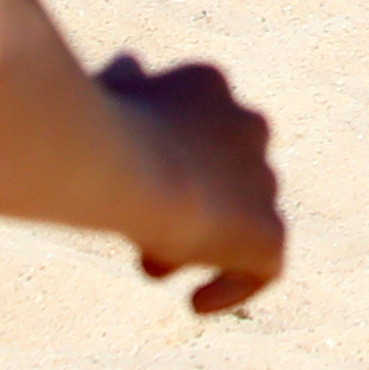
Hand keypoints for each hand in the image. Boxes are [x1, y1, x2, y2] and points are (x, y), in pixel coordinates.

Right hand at [104, 54, 285, 314]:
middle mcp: (247, 126)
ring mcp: (262, 181)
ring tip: (155, 262)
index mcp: (207, 86)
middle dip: (191, 199)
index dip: (167, 157)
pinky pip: (264, 267)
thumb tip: (128, 66)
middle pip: (226, 171)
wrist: (125, 165)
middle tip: (145, 228)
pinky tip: (197, 303)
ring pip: (242, 216)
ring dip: (204, 240)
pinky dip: (233, 286)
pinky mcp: (269, 234)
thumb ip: (123, 83)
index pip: (198, 124)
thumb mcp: (104, 93)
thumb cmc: (99, 127)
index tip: (135, 187)